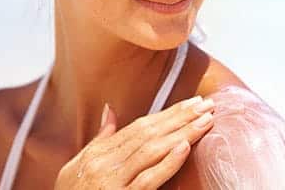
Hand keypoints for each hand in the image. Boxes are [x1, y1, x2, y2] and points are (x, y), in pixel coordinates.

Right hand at [54, 96, 215, 189]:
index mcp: (98, 154)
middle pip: (149, 133)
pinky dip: (167, 163)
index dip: (169, 113)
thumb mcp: (77, 167)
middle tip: (207, 104)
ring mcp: (112, 182)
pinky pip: (148, 180)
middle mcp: (105, 164)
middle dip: (181, 117)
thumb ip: (99, 140)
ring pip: (152, 151)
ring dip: (182, 133)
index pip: (140, 126)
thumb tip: (109, 110)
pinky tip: (184, 147)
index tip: (192, 103)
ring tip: (205, 121)